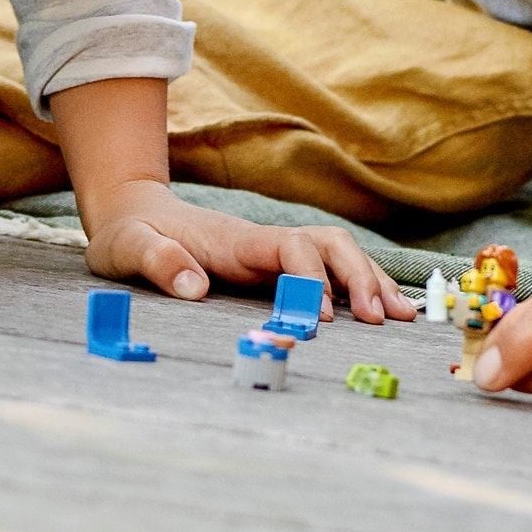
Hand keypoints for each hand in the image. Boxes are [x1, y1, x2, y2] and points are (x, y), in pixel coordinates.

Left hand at [80, 179, 416, 323]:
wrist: (130, 211)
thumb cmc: (129, 234)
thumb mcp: (128, 248)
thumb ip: (158, 262)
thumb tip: (194, 288)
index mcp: (234, 240)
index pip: (291, 247)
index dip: (313, 279)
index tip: (325, 317)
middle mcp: (263, 241)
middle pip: (331, 244)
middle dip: (362, 277)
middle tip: (384, 320)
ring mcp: (272, 250)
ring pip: (337, 254)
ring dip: (371, 281)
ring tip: (403, 317)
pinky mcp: (274, 263)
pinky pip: (327, 269)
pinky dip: (359, 286)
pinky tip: (382, 308)